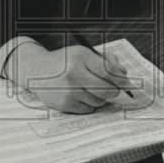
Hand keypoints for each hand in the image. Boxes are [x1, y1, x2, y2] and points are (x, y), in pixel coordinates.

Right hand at [9, 42, 132, 113]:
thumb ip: (105, 60)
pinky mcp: (64, 105)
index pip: (108, 71)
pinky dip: (89, 104)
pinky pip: (88, 109)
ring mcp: (68, 91)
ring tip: (90, 88)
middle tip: (114, 89)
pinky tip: (80, 95)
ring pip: (99, 101)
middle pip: (107, 90)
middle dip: (114, 91)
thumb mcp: (83, 53)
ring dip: (100, 97)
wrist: (37, 71)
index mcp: (80, 58)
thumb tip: (124, 74)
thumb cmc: (64, 61)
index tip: (127, 83)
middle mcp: (73, 74)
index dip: (121, 79)